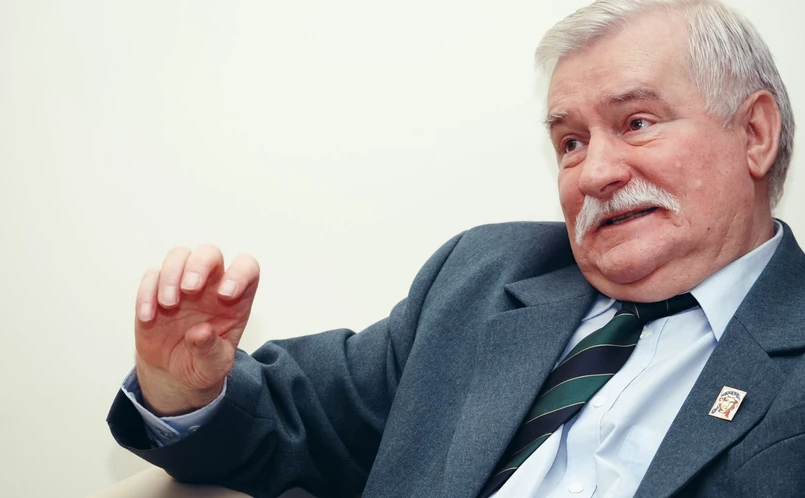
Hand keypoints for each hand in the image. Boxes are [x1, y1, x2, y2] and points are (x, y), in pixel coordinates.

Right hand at [133, 245, 259, 415]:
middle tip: (189, 290)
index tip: (226, 294)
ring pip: (179, 256)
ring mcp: (182, 285)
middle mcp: (210, 285)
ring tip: (168, 304)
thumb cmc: (202, 363)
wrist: (173, 372)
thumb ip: (211, 351)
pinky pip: (151, 277)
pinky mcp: (157, 291)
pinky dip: (147, 293)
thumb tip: (201, 333)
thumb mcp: (213, 367)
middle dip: (199, 265)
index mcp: (235, 299)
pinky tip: (148, 316)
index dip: (240, 273)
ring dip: (172, 274)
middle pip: (209, 253)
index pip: (246, 268)